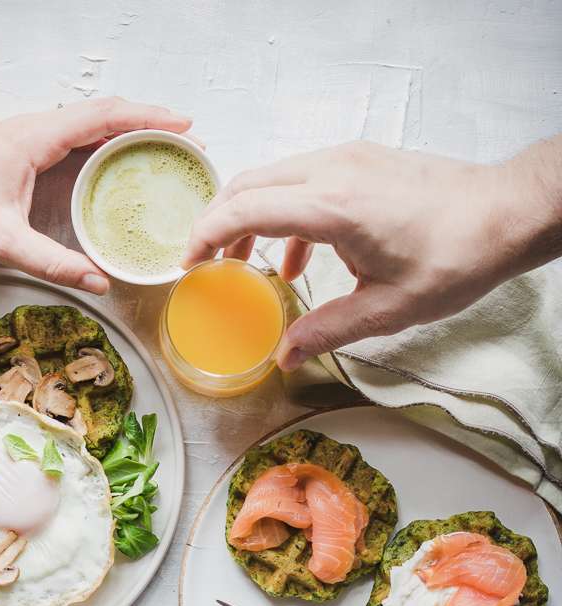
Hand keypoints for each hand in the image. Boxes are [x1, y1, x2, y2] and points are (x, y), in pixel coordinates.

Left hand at [0, 97, 191, 294]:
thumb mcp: (1, 242)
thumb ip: (52, 262)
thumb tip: (99, 282)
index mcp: (33, 138)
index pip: (102, 117)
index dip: (148, 118)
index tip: (185, 126)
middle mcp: (33, 132)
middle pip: (103, 117)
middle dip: (149, 126)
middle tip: (188, 145)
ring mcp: (27, 144)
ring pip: (89, 130)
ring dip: (128, 139)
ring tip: (166, 156)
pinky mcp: (22, 160)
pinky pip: (74, 148)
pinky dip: (105, 154)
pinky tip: (121, 175)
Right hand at [182, 141, 533, 368]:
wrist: (505, 215)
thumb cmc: (455, 257)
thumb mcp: (387, 309)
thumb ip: (327, 331)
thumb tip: (284, 357)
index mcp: (334, 206)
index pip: (247, 208)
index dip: (207, 235)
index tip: (188, 264)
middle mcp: (334, 171)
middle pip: (250, 184)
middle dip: (218, 223)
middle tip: (204, 264)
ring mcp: (348, 160)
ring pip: (274, 179)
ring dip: (250, 218)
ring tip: (244, 266)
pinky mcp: (361, 162)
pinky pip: (303, 181)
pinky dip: (284, 215)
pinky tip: (297, 262)